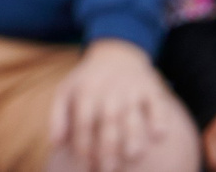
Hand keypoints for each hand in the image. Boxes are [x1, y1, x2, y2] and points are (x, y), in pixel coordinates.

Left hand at [49, 39, 175, 171]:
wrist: (116, 54)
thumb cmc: (88, 81)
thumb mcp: (67, 90)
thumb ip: (58, 116)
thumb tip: (55, 144)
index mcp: (85, 92)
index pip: (83, 122)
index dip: (84, 144)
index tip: (86, 165)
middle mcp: (108, 91)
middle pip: (107, 122)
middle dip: (108, 148)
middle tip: (108, 170)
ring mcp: (131, 90)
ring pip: (133, 115)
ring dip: (133, 136)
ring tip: (131, 156)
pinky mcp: (151, 89)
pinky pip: (157, 104)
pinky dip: (159, 119)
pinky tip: (159, 135)